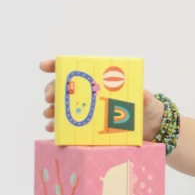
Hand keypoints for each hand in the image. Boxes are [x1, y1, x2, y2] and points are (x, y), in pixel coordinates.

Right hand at [39, 59, 164, 139]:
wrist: (151, 128)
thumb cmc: (146, 107)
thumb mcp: (146, 100)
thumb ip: (142, 96)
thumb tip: (140, 94)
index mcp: (100, 82)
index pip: (76, 69)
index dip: (57, 66)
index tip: (44, 66)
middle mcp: (90, 95)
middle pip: (64, 88)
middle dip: (53, 89)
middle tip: (51, 97)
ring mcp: (88, 111)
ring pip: (62, 107)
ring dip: (52, 109)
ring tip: (49, 112)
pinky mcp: (88, 129)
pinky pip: (67, 127)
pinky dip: (57, 127)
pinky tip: (51, 128)